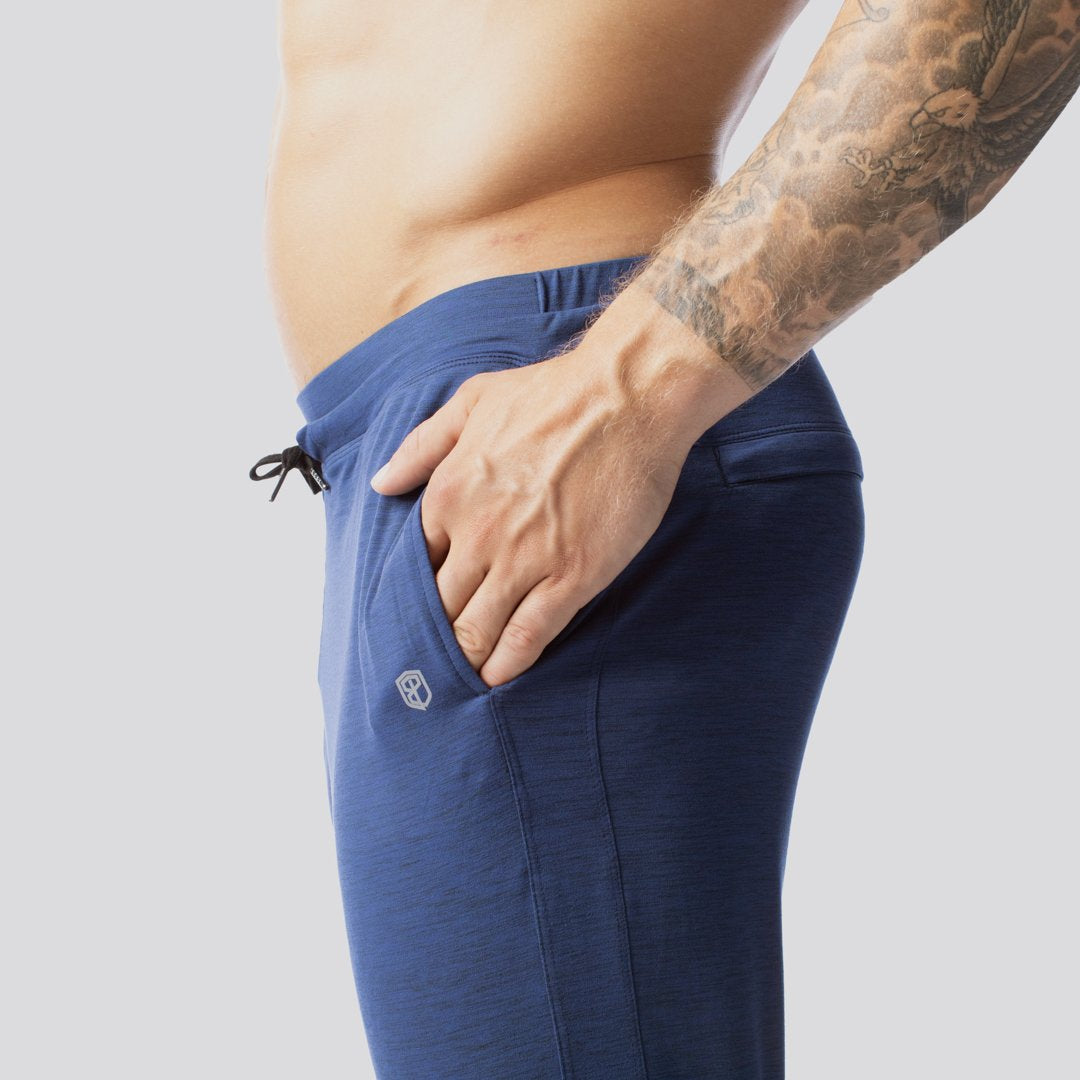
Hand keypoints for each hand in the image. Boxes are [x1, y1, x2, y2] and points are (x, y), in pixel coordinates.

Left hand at [369, 346, 696, 688]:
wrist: (627, 396)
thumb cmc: (552, 394)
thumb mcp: (472, 402)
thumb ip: (421, 446)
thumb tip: (380, 484)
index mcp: (448, 494)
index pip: (417, 565)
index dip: (416, 594)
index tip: (416, 615)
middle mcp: (477, 534)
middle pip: (440, 605)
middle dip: (433, 637)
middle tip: (429, 665)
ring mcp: (524, 559)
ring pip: (477, 628)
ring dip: (466, 658)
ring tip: (461, 679)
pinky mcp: (571, 576)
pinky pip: (528, 634)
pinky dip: (508, 663)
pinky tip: (499, 677)